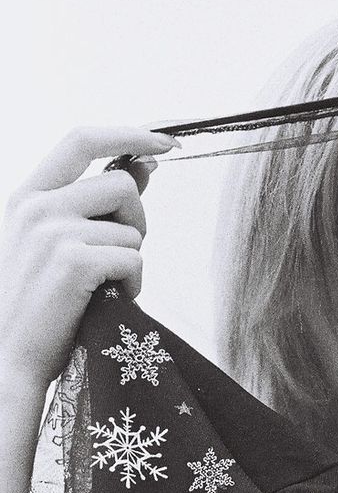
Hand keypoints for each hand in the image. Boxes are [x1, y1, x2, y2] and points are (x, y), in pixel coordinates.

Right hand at [0, 127, 175, 393]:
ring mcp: (53, 233)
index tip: (167, 143)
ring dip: (132, 261)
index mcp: (28, 196)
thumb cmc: (38, 305)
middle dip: (137, 219)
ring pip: (133, 229)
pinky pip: (135, 259)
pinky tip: (109, 301)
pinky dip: (134, 285)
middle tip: (122, 254)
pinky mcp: (75, 262)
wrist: (9, 359)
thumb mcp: (56, 243)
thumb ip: (96, 204)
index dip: (131, 134)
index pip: (82, 140)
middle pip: (122, 185)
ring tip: (103, 287)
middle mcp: (37, 207)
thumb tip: (146, 165)